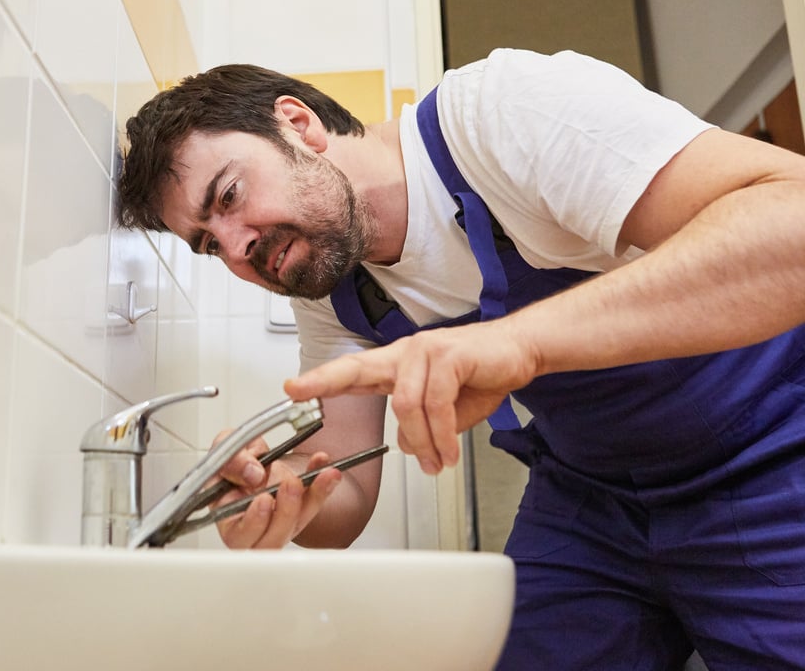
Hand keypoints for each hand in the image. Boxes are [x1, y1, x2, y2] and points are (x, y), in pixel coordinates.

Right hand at [209, 430, 342, 548]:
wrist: (249, 458)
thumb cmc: (232, 461)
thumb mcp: (222, 449)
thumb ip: (233, 461)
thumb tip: (253, 474)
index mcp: (227, 517)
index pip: (238, 535)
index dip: (253, 523)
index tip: (264, 500)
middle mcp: (253, 529)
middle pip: (272, 540)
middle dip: (285, 512)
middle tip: (291, 484)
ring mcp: (277, 523)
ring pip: (297, 525)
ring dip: (312, 499)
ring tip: (322, 474)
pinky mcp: (298, 513)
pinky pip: (313, 506)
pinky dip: (323, 487)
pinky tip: (328, 471)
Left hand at [284, 323, 536, 474]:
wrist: (521, 351)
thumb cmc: (483, 374)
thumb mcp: (449, 409)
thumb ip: (425, 425)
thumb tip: (412, 446)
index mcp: (399, 365)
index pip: (353, 370)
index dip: (322, 380)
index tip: (292, 388)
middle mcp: (407, 353)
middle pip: (358, 368)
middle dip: (324, 381)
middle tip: (298, 391)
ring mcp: (426, 351)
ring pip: (406, 404)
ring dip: (422, 442)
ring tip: (437, 464)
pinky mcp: (449, 356)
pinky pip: (435, 403)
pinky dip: (442, 434)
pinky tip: (449, 452)